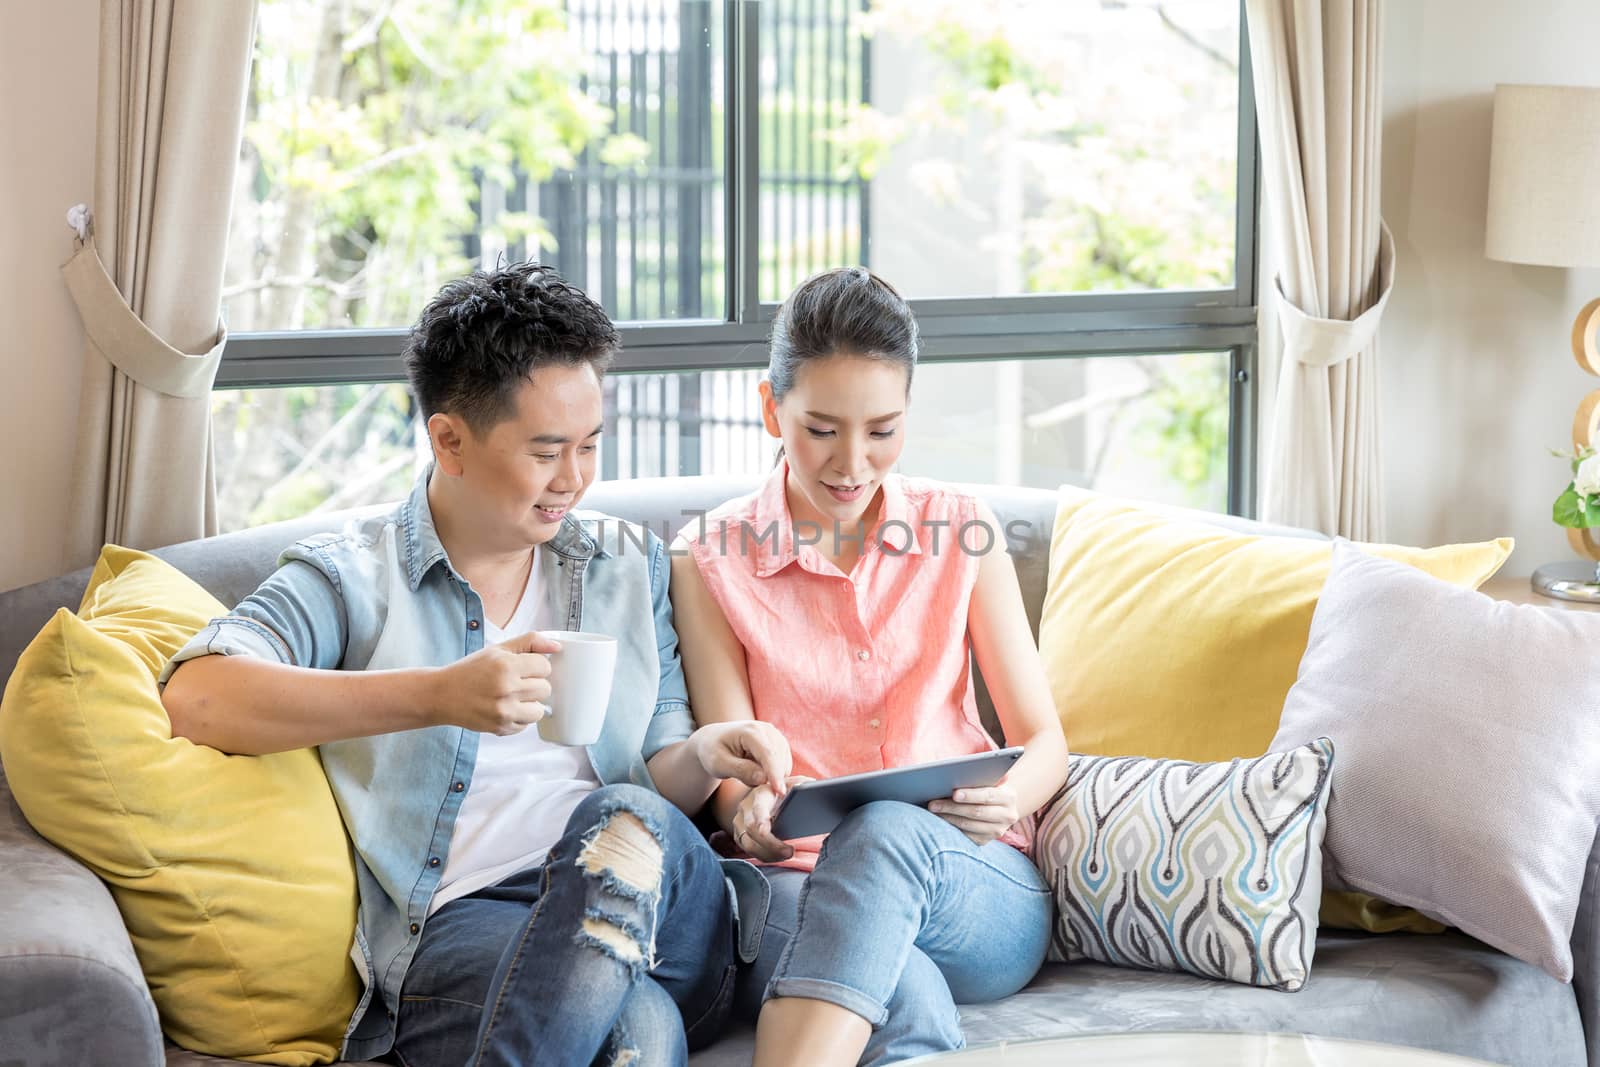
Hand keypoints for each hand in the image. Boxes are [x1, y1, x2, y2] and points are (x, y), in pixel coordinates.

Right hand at [432, 631, 559, 735]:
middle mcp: (506, 690)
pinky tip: (504, 708)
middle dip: (535, 684)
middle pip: (545, 688)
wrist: (442, 695)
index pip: (545, 666)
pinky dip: (519, 717)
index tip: (523, 667)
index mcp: (506, 666)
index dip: (536, 665)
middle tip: (517, 682)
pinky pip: (526, 725)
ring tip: (513, 696)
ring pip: (539, 710)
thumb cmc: (471, 670)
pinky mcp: (500, 728)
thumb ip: (530, 642)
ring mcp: (503, 712)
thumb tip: (558, 646)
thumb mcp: (498, 650)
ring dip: (530, 703)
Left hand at [692, 720, 792, 790]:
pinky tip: (755, 772)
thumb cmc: (713, 751)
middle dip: (770, 778)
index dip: (774, 773)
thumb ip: (740, 770)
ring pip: (783, 764)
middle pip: (779, 759)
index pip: (767, 754)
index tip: (779, 792)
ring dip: (770, 776)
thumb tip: (763, 778)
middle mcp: (767, 729)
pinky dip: (772, 774)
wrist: (713, 740)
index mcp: (750, 730)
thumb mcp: (719, 763)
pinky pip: (783, 765)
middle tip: (748, 784)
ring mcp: (775, 735)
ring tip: (746, 775)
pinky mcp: (779, 744)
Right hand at [731, 775, 812, 862]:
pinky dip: (765, 856)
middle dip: (770, 844)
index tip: (764, 831)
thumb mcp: (794, 783)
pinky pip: (749, 850)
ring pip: (749, 844)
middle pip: (752, 830)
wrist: (769, 794)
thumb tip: (812, 788)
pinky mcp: (740, 834)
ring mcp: (740, 822)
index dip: (760, 820)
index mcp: (760, 793)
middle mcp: (746, 807)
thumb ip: (802, 784)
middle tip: (790, 851)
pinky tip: (779, 856)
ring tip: (788, 854)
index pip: (758, 808)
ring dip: (769, 853)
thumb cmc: (785, 789)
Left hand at [928, 779, 1020, 846]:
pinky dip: (951, 828)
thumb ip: (980, 777)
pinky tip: (939, 820)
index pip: (988, 796)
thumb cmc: (988, 787)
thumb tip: (957, 773)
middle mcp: (1007, 816)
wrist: (1000, 806)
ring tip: (933, 810)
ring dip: (948, 818)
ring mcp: (997, 831)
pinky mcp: (985, 841)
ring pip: (969, 825)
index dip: (970, 795)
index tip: (954, 794)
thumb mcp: (990, 780)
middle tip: (933, 803)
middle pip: (976, 812)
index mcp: (1009, 797)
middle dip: (952, 807)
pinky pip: (966, 836)